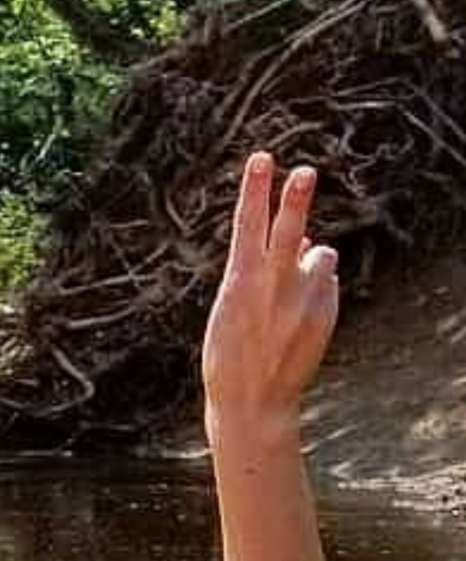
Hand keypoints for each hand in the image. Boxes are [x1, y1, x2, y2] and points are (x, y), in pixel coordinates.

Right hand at [202, 153, 339, 426]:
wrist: (253, 401)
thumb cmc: (231, 353)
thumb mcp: (234, 307)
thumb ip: (264, 269)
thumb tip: (305, 237)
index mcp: (240, 282)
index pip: (248, 224)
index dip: (255, 189)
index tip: (262, 159)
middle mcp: (273, 287)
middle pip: (290, 230)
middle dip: (296, 199)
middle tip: (306, 173)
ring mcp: (303, 300)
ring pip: (321, 255)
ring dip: (312, 260)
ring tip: (294, 288)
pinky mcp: (326, 313)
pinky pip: (328, 284)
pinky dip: (318, 289)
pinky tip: (300, 318)